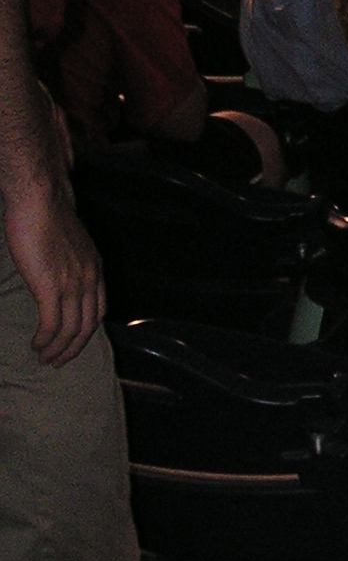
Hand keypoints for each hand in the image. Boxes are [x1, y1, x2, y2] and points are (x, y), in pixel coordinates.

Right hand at [4, 175, 105, 365]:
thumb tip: (55, 277)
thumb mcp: (68, 243)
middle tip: (57, 361)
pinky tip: (36, 345)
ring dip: (57, 349)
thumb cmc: (47, 215)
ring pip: (70, 330)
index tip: (74, 343)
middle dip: (73, 348)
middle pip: (88, 326)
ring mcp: (71, 284)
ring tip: (43, 358)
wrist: (40, 199)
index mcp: (95, 268)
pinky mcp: (50, 287)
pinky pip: (51, 324)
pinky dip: (45, 340)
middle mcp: (89, 279)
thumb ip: (68, 263)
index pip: (99, 310)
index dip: (87, 331)